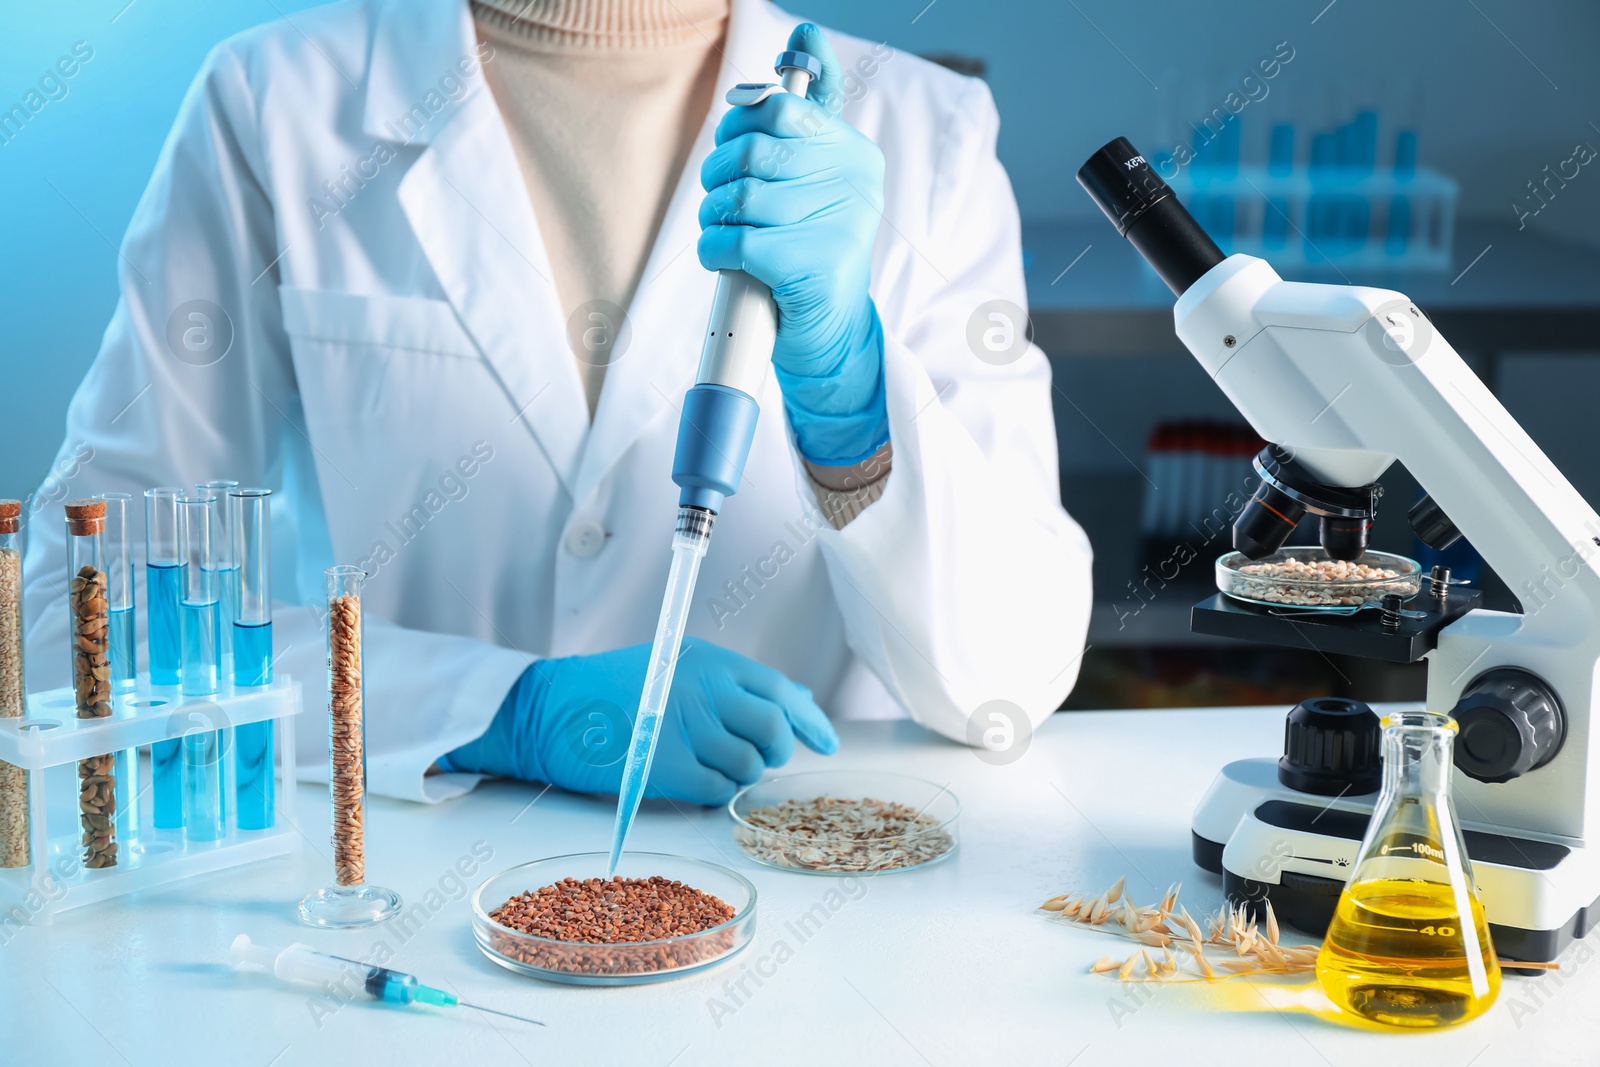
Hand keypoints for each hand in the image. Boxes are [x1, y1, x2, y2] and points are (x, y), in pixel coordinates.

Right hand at [443, 638, 838, 804]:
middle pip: (774, 730)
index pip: (781, 691)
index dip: (810, 721)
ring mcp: (687, 729)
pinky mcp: (667, 767)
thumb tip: (796, 699)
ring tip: (705, 762)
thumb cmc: (612, 689)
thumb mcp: (679, 665)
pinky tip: (690, 778)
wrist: (551, 710)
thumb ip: (735, 682)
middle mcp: (705, 691)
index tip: (826, 743)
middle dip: (775, 750)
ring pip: (748, 767)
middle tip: (758, 757)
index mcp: (711, 661)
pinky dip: (712, 791)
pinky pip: (717, 790)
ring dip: (738, 773)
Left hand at [697, 23, 888, 467]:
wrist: (828, 338)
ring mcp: (839, 224)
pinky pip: (734, 240)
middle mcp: (856, 183)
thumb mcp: (813, 178)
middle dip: (719, 175)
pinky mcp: (813, 266)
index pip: (783, 108)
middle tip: (721, 200)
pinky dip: (713, 252)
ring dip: (712, 219)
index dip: (740, 122)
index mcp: (854, 154)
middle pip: (754, 149)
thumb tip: (804, 33)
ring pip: (739, 196)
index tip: (735, 143)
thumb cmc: (807, 252)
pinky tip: (725, 262)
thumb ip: (804, 117)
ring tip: (725, 235)